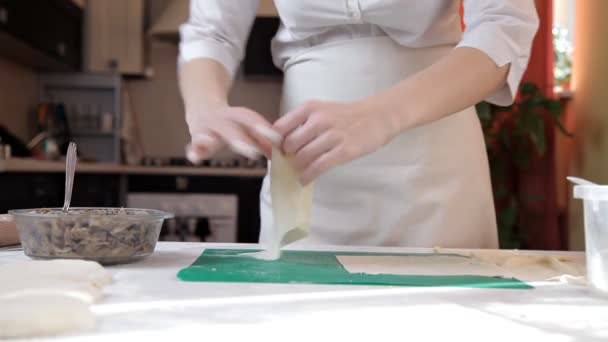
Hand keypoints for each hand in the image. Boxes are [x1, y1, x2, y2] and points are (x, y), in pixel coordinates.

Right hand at [185, 105, 281, 162]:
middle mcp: (219, 120)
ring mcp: (205, 129)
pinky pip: (192, 147)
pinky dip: (193, 152)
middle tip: (253, 152)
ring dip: (209, 140)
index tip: (276, 139)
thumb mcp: (248, 127)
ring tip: (211, 144)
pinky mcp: (195, 141)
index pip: (249, 119)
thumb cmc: (232, 123)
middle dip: (240, 140)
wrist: (203, 109)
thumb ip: (264, 140)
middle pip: (229, 128)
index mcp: (236, 115)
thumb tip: (282, 152)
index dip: (262, 128)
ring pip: (206, 133)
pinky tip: (194, 158)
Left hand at [274, 99, 398, 184]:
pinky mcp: (343, 151)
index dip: (277, 141)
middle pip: (290, 145)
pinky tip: (305, 180)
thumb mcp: (322, 110)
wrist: (378, 116)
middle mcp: (319, 120)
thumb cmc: (347, 115)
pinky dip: (308, 176)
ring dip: (298, 168)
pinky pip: (318, 167)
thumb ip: (303, 123)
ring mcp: (332, 136)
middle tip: (292, 162)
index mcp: (310, 108)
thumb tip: (282, 143)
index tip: (280, 149)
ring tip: (299, 171)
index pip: (281, 127)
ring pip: (303, 157)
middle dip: (288, 156)